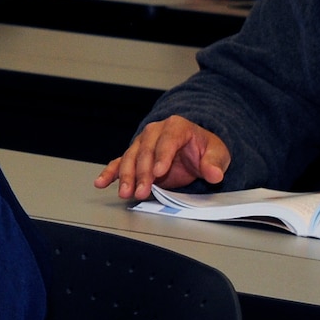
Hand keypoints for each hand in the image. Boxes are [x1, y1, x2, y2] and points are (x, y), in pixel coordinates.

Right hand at [95, 116, 231, 201]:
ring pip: (130, 158)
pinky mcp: (135, 156)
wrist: (195, 148)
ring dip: (126, 176)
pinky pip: (120, 163)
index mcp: (176, 127)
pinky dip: (110, 173)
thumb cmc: (204, 149)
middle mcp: (155, 132)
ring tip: (125, 192)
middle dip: (142, 172)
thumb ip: (215, 163)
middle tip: (141, 190)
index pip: (167, 140)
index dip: (162, 156)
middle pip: (145, 151)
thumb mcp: (217, 153)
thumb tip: (214, 174)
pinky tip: (101, 182)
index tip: (158, 172)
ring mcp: (142, 143)